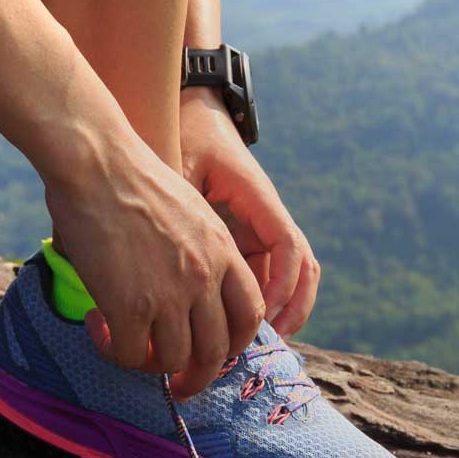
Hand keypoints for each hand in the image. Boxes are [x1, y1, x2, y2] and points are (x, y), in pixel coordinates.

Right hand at [46, 138, 264, 399]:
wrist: (97, 162)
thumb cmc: (130, 174)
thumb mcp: (187, 208)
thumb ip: (196, 247)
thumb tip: (179, 281)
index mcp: (223, 251)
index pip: (250, 315)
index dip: (233, 344)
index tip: (212, 352)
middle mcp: (205, 278)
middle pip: (218, 351)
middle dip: (198, 376)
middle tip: (178, 383)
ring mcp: (171, 294)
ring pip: (176, 360)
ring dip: (151, 365)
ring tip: (124, 346)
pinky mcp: (131, 305)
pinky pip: (131, 354)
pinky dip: (114, 351)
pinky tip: (97, 325)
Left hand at [178, 88, 320, 335]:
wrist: (190, 114)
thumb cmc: (182, 135)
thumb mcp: (176, 164)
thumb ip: (174, 201)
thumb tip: (158, 249)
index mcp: (257, 195)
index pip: (287, 245)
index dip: (282, 283)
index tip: (265, 314)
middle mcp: (267, 214)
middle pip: (300, 267)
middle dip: (291, 306)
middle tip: (267, 342)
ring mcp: (260, 225)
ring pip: (287, 275)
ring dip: (279, 309)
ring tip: (254, 343)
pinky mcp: (246, 235)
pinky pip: (263, 273)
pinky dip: (258, 301)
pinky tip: (234, 327)